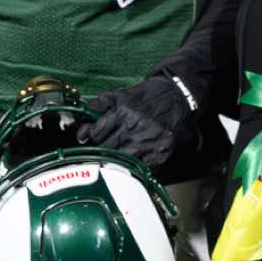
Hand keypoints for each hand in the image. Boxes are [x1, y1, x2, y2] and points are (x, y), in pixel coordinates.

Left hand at [79, 73, 195, 172]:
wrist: (177, 96)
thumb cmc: (148, 96)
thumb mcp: (124, 93)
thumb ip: (103, 101)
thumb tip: (88, 108)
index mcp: (123, 113)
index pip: (96, 132)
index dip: (87, 136)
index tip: (84, 138)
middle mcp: (134, 128)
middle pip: (106, 148)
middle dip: (99, 149)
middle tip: (98, 148)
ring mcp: (148, 142)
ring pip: (122, 160)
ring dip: (115, 160)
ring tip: (113, 157)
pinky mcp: (160, 152)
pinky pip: (142, 167)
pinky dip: (135, 166)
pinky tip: (132, 162)